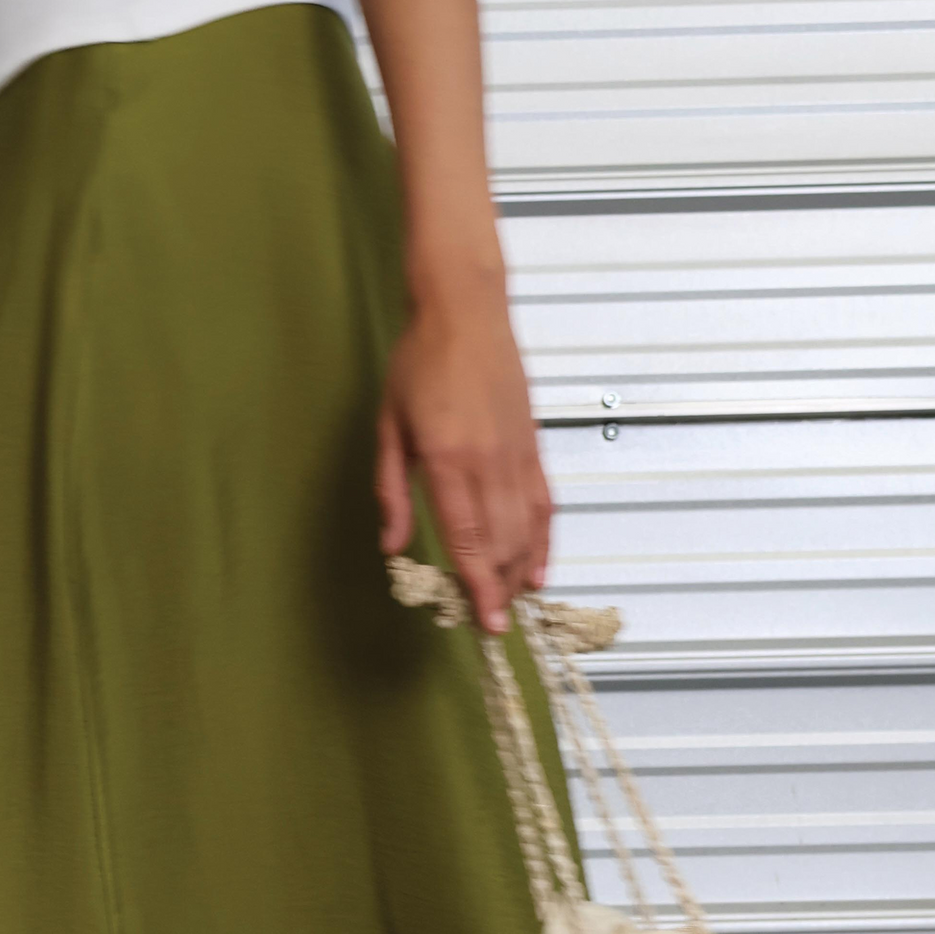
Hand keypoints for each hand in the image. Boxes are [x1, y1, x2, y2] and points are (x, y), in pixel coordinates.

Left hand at [376, 277, 551, 634]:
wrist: (464, 309)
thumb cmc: (421, 359)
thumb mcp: (390, 427)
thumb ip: (392, 491)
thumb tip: (392, 544)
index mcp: (449, 459)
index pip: (468, 540)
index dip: (479, 587)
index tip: (486, 622)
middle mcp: (489, 461)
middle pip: (503, 544)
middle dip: (500, 591)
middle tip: (491, 624)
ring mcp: (516, 454)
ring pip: (527, 530)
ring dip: (521, 573)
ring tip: (512, 603)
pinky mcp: (532, 445)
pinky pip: (544, 505)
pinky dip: (544, 541)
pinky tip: (540, 568)